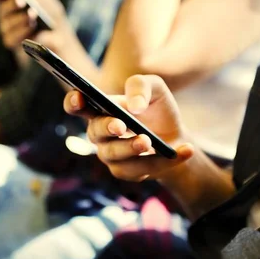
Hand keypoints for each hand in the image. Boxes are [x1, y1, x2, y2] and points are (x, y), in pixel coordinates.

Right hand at [0, 0, 70, 50]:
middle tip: (21, 1)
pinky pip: (11, 38)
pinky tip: (31, 27)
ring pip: (6, 24)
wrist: (60, 34)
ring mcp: (8, 30)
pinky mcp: (13, 43)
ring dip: (20, 20)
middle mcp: (6, 15)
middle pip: (3, 9)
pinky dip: (22, 33)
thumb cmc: (49, 10)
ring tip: (31, 15)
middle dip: (12, 4)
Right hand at [64, 75, 194, 181]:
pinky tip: (185, 150)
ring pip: (116, 155)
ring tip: (149, 141)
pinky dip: (166, 160)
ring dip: (132, 148)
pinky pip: (142, 168)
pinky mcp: (127, 172)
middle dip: (107, 127)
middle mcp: (100, 133)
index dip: (73, 102)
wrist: (174, 135)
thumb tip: (133, 106)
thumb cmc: (156, 109)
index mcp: (100, 109)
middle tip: (120, 125)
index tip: (79, 98)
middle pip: (95, 132)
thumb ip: (141, 86)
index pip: (77, 105)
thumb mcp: (155, 88)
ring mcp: (110, 155)